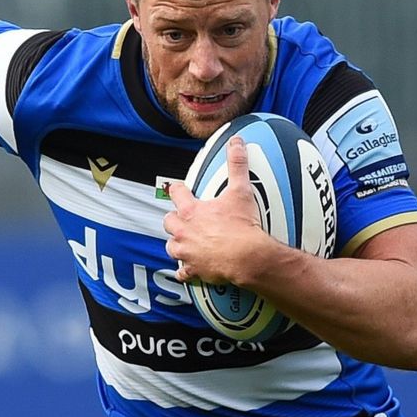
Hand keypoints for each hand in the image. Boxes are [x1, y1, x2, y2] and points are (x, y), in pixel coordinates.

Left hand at [164, 136, 270, 284]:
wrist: (247, 257)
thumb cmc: (242, 226)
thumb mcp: (240, 191)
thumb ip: (237, 165)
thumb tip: (236, 144)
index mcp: (192, 211)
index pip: (177, 194)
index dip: (177, 189)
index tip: (177, 188)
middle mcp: (184, 231)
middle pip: (169, 222)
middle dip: (173, 220)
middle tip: (181, 219)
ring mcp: (187, 252)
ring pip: (171, 247)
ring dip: (176, 244)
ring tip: (183, 242)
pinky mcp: (194, 270)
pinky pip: (182, 272)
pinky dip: (185, 271)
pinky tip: (188, 270)